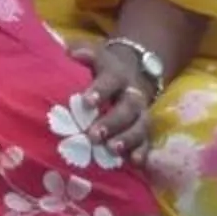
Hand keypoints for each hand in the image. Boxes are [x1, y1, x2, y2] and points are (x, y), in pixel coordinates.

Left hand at [64, 42, 156, 162]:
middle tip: (94, 134)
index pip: (110, 80)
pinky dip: (142, 152)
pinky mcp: (144, 130)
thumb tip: (70, 52)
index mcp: (117, 75)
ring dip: (127, 138)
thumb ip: (83, 52)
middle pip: (128, 107)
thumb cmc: (101, 69)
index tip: (86, 101)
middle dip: (112, 122)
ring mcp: (140, 113)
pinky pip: (146, 141)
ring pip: (140, 125)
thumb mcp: (94, 56)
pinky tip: (135, 162)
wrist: (132, 72)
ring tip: (113, 149)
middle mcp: (132, 94)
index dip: (100, 90)